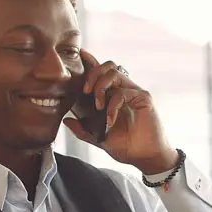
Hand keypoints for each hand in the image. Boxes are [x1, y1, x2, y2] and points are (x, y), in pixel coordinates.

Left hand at [63, 49, 178, 173]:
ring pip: (114, 73)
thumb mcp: (99, 139)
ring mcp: (133, 92)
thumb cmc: (127, 147)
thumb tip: (66, 121)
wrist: (146, 157)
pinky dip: (112, 105)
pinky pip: (122, 92)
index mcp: (113, 97)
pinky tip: (110, 119)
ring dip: (100, 86)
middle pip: (107, 66)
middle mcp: (123, 91)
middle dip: (92, 73)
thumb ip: (83, 131)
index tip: (80, 55)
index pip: (101, 75)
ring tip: (97, 106)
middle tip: (85, 92)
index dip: (91, 62)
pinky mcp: (142, 97)